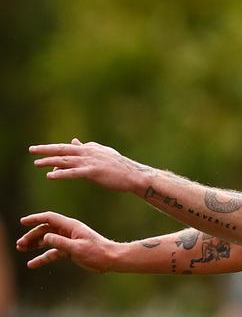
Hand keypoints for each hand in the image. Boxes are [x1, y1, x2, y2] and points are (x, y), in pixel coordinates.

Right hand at [17, 211, 117, 271]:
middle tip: (20, 244)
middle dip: (32, 235)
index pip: (49, 218)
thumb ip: (61, 242)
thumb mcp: (77, 248)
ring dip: (34, 244)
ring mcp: (68, 241)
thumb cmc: (97, 252)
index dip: (35, 219)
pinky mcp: (70, 251)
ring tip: (21, 249)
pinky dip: (43, 257)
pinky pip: (53, 253)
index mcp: (71, 226)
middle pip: (45, 230)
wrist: (110, 259)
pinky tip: (32, 264)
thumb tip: (45, 237)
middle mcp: (68, 231)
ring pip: (47, 241)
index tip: (22, 222)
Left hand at [30, 138, 154, 192]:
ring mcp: (90, 162)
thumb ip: (88, 147)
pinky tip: (50, 175)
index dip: (54, 150)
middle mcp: (89, 152)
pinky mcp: (93, 172)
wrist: (134, 175)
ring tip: (36, 164)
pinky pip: (73, 173)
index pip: (68, 147)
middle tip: (32, 150)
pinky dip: (61, 173)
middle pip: (63, 150)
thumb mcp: (102, 153)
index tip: (41, 151)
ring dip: (50, 162)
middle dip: (46, 150)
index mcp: (90, 148)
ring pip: (66, 160)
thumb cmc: (120, 167)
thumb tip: (74, 141)